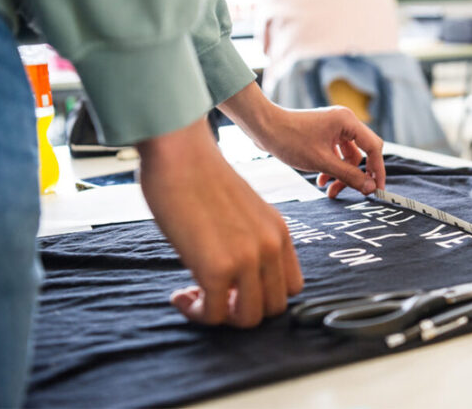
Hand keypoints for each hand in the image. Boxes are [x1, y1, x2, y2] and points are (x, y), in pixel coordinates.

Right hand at [137, 117, 302, 325]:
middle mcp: (271, 246)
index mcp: (279, 231)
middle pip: (274, 308)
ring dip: (220, 316)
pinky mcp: (217, 267)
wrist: (180, 152)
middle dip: (242, 310)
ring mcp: (247, 258)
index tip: (236, 288)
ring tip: (194, 296)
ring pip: (249, 319)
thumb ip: (248, 237)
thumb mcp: (243, 209)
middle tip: (212, 297)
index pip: (292, 286)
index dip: (264, 295)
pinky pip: (213, 314)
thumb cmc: (200, 175)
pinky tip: (179, 295)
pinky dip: (195, 312)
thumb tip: (232, 269)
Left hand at [263, 106, 385, 198]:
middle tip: (357, 193)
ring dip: (341, 174)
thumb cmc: (290, 140)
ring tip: (329, 191)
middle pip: (362, 153)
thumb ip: (349, 176)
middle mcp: (345, 121)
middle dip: (357, 175)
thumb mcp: (322, 162)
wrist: (264, 128)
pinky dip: (332, 168)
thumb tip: (370, 188)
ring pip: (348, 156)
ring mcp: (334, 127)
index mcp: (347, 122)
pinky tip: (321, 181)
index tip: (377, 190)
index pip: (373, 147)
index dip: (377, 170)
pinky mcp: (325, 133)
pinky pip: (337, 153)